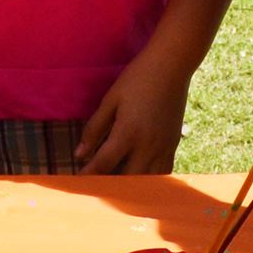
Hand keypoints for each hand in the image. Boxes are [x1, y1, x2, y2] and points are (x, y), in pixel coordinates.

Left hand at [76, 51, 189, 174]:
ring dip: (130, 186)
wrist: (172, 66)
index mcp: (127, 133)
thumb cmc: (137, 79)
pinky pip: (163, 173)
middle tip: (95, 186)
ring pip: (147, 181)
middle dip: (109, 186)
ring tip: (116, 186)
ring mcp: (163, 148)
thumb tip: (80, 154)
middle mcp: (147, 146)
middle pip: (126, 179)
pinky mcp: (174, 145)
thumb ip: (95, 128)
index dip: (89, 175)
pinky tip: (140, 179)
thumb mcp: (111, 100)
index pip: (103, 164)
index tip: (78, 182)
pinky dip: (150, 180)